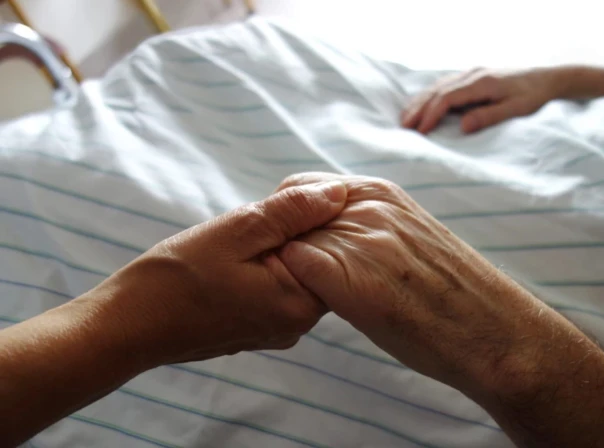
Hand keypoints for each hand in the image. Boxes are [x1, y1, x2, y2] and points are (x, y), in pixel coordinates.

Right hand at [86, 180, 346, 366]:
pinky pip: (274, 287)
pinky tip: (232, 260)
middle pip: (316, 262)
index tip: (283, 203)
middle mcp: (296, 325)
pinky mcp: (257, 328)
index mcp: (301, 305)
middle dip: (293, 231)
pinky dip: (262, 266)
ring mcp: (276, 330)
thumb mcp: (238, 230)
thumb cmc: (177, 277)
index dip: (315, 217)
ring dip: (274, 247)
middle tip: (254, 220)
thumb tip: (338, 193)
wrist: (128, 325)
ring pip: (293, 271)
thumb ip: (292, 211)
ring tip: (239, 238)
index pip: (336, 250)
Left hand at [276, 173, 542, 394]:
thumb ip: (367, 222)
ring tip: (307, 297)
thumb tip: (325, 228)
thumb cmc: (450, 292)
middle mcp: (366, 207)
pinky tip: (317, 310)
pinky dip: (293, 289)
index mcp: (380, 191)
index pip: (302, 187)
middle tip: (296, 278)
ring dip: (289, 270)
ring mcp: (358, 239)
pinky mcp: (349, 277)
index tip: (293, 247)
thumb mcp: (408, 235)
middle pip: (291, 214)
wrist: (492, 331)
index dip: (290, 220)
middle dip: (284, 243)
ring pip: (291, 241)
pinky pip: (296, 269)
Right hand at [401, 68, 562, 133]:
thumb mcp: (516, 109)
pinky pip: (444, 84)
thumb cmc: (534, 96)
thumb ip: (489, 117)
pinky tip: (421, 104)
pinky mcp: (472, 76)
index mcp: (482, 82)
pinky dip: (429, 95)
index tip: (421, 132)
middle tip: (403, 126)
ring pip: (438, 86)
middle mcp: (473, 74)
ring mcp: (471, 73)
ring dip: (420, 101)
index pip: (448, 98)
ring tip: (405, 118)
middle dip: (419, 108)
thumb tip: (464, 126)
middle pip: (437, 90)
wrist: (548, 77)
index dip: (432, 114)